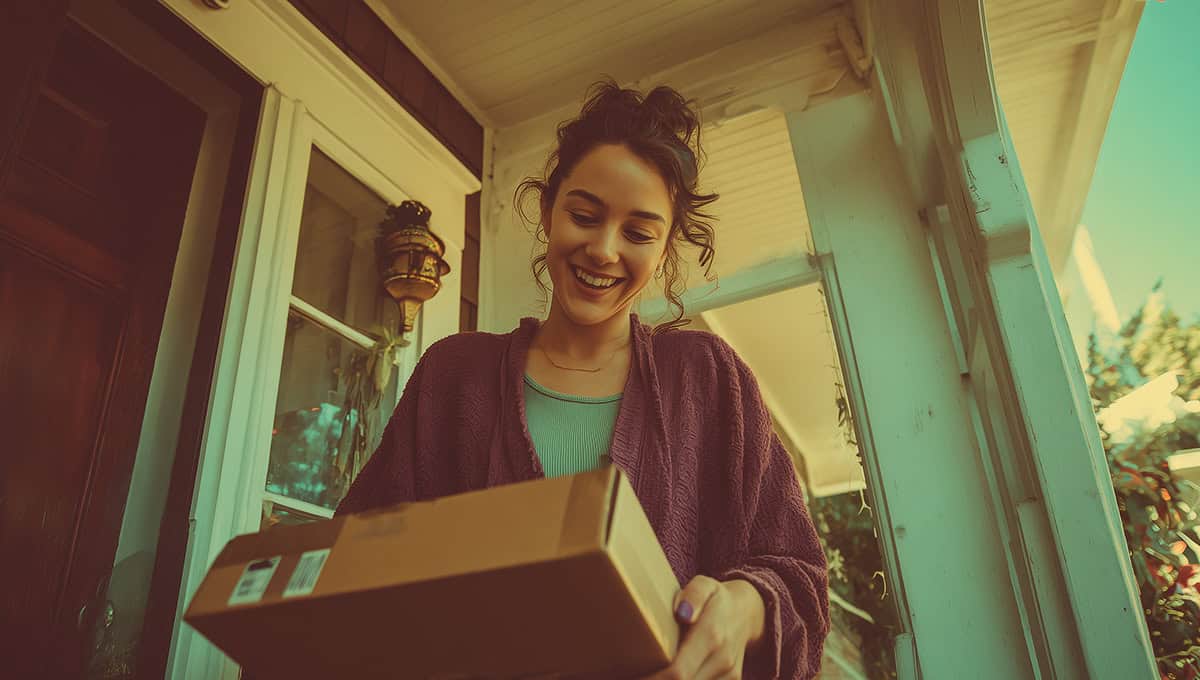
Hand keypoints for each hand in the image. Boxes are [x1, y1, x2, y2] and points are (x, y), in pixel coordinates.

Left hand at [642, 575, 765, 679]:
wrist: (747, 613)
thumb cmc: (716, 598)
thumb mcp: (705, 585)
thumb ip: (694, 595)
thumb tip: (682, 613)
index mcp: (711, 635)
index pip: (678, 672)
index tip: (634, 676)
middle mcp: (722, 659)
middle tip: (633, 675)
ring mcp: (729, 674)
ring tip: (651, 673)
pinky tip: (668, 675)